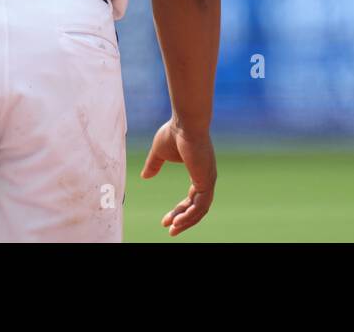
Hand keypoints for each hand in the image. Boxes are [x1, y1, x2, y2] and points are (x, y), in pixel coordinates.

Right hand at [140, 119, 215, 236]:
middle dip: (183, 219)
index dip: (180, 210)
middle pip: (197, 207)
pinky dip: (191, 215)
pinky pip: (201, 205)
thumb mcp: (159, 152)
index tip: (166, 220)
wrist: (184, 123)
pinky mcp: (206, 179)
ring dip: (187, 221)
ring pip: (201, 209)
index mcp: (199, 172)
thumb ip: (154, 165)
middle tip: (170, 230)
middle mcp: (206, 177)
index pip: (192, 198)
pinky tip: (178, 222)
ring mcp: (208, 179)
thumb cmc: (174, 133)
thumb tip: (145, 176)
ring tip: (173, 230)